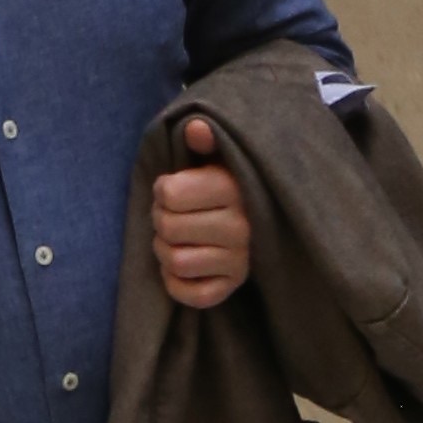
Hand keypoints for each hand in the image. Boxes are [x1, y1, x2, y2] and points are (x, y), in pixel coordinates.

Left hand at [151, 117, 253, 311]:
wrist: (261, 215)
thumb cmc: (227, 182)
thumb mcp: (219, 155)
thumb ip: (206, 140)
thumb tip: (194, 127)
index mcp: (234, 189)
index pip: (169, 193)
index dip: (162, 190)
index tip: (174, 189)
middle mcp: (241, 228)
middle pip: (167, 228)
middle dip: (161, 219)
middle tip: (172, 214)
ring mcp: (239, 261)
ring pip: (176, 262)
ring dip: (165, 251)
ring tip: (175, 238)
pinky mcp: (232, 287)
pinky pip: (191, 295)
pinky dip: (176, 282)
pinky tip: (182, 265)